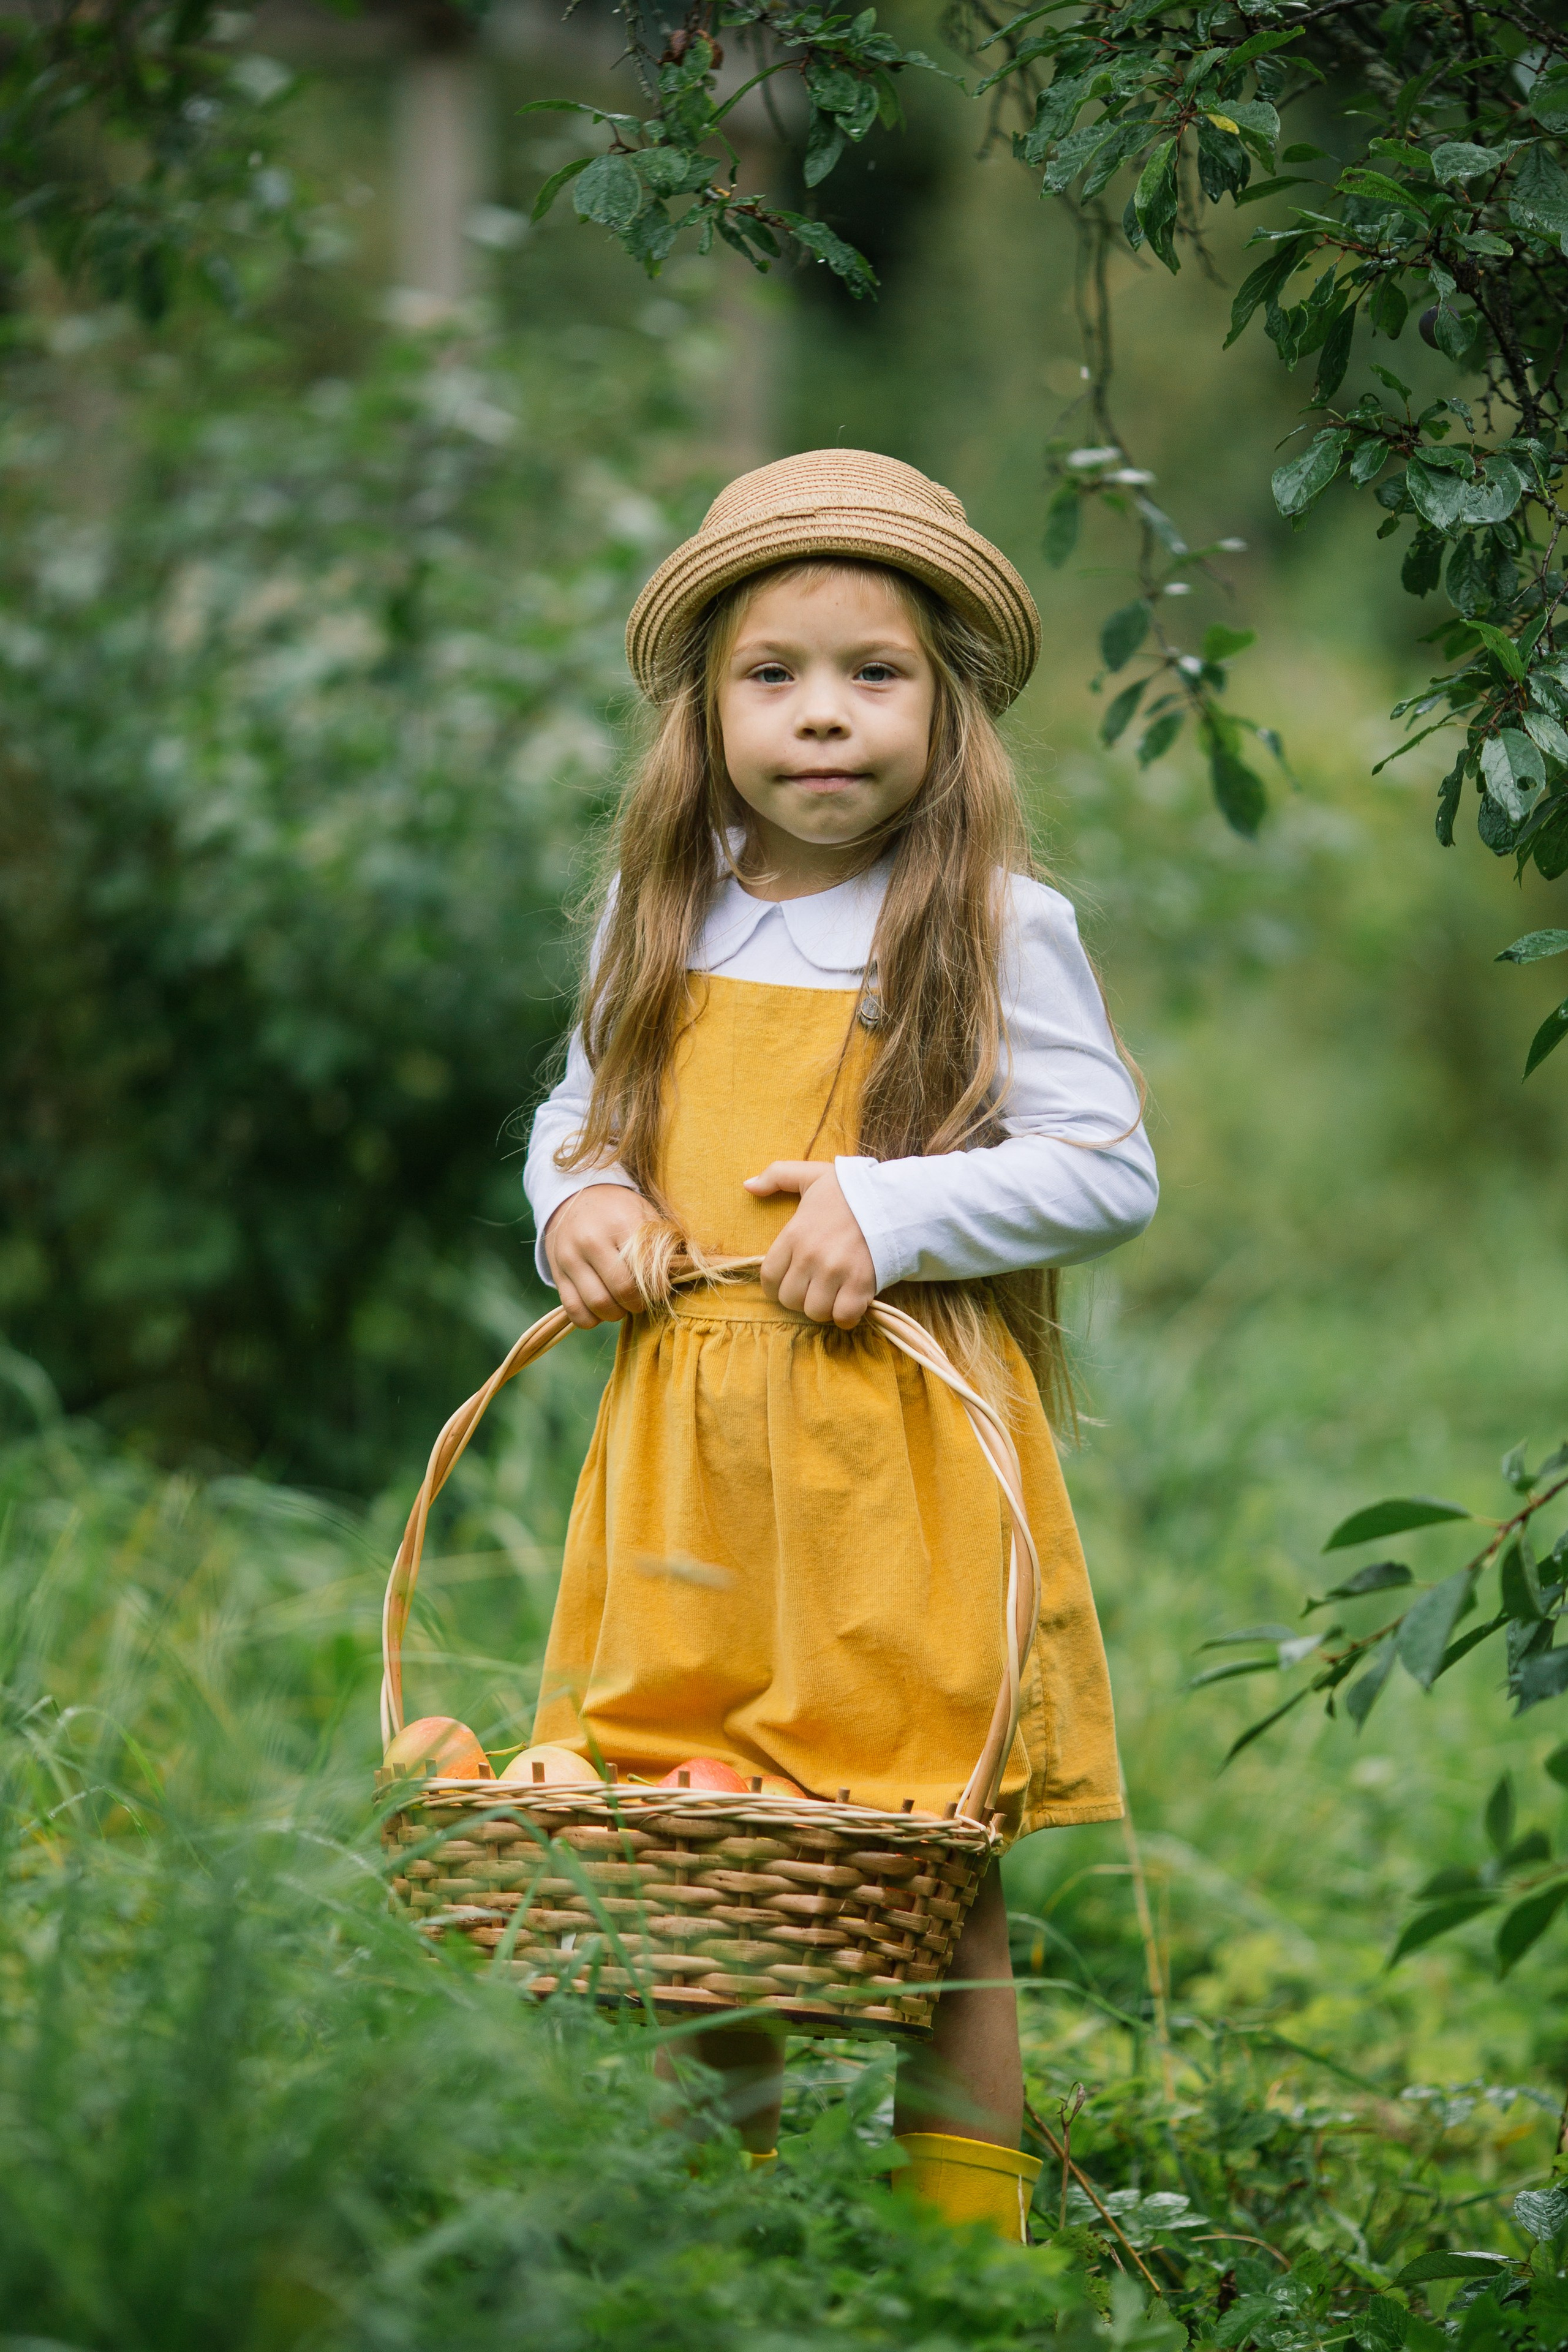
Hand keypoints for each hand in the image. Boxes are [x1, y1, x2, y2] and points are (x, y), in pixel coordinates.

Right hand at [543, 1184, 654, 1328]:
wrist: (576, 1196)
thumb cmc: (619, 1209)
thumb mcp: (644, 1213)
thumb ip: (661, 1243)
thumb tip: (682, 1273)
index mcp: (621, 1223)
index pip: (646, 1269)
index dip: (659, 1287)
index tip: (661, 1289)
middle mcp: (592, 1240)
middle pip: (622, 1290)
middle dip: (638, 1303)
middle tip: (642, 1300)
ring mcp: (571, 1258)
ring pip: (597, 1304)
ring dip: (616, 1313)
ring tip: (622, 1304)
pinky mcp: (557, 1272)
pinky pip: (574, 1310)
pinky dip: (590, 1319)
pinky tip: (600, 1309)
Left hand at [745, 1161, 876, 1328]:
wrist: (895, 1199)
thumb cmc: (851, 1189)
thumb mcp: (811, 1175)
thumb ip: (776, 1176)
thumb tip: (748, 1185)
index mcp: (794, 1234)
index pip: (768, 1277)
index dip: (776, 1285)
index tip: (789, 1280)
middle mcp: (810, 1257)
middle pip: (789, 1299)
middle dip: (799, 1297)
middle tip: (813, 1287)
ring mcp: (835, 1273)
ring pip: (814, 1311)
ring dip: (822, 1308)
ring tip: (832, 1295)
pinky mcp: (860, 1285)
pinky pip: (843, 1317)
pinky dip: (845, 1316)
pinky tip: (850, 1303)